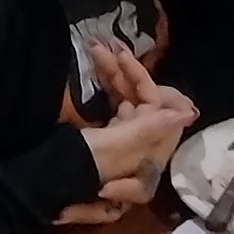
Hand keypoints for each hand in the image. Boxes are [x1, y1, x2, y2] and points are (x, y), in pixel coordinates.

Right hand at [66, 37, 196, 216]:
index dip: (142, 79)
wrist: (44, 185)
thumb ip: (153, 126)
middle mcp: (139, 147)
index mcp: (148, 151)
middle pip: (140, 101)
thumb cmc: (85, 164)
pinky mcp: (102, 140)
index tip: (122, 56)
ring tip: (94, 48)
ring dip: (112, 75)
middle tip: (104, 47)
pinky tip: (94, 66)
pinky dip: (103, 87)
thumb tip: (189, 113)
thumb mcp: (118, 143)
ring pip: (124, 100)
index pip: (156, 107)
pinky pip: (110, 106)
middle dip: (124, 73)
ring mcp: (120, 143)